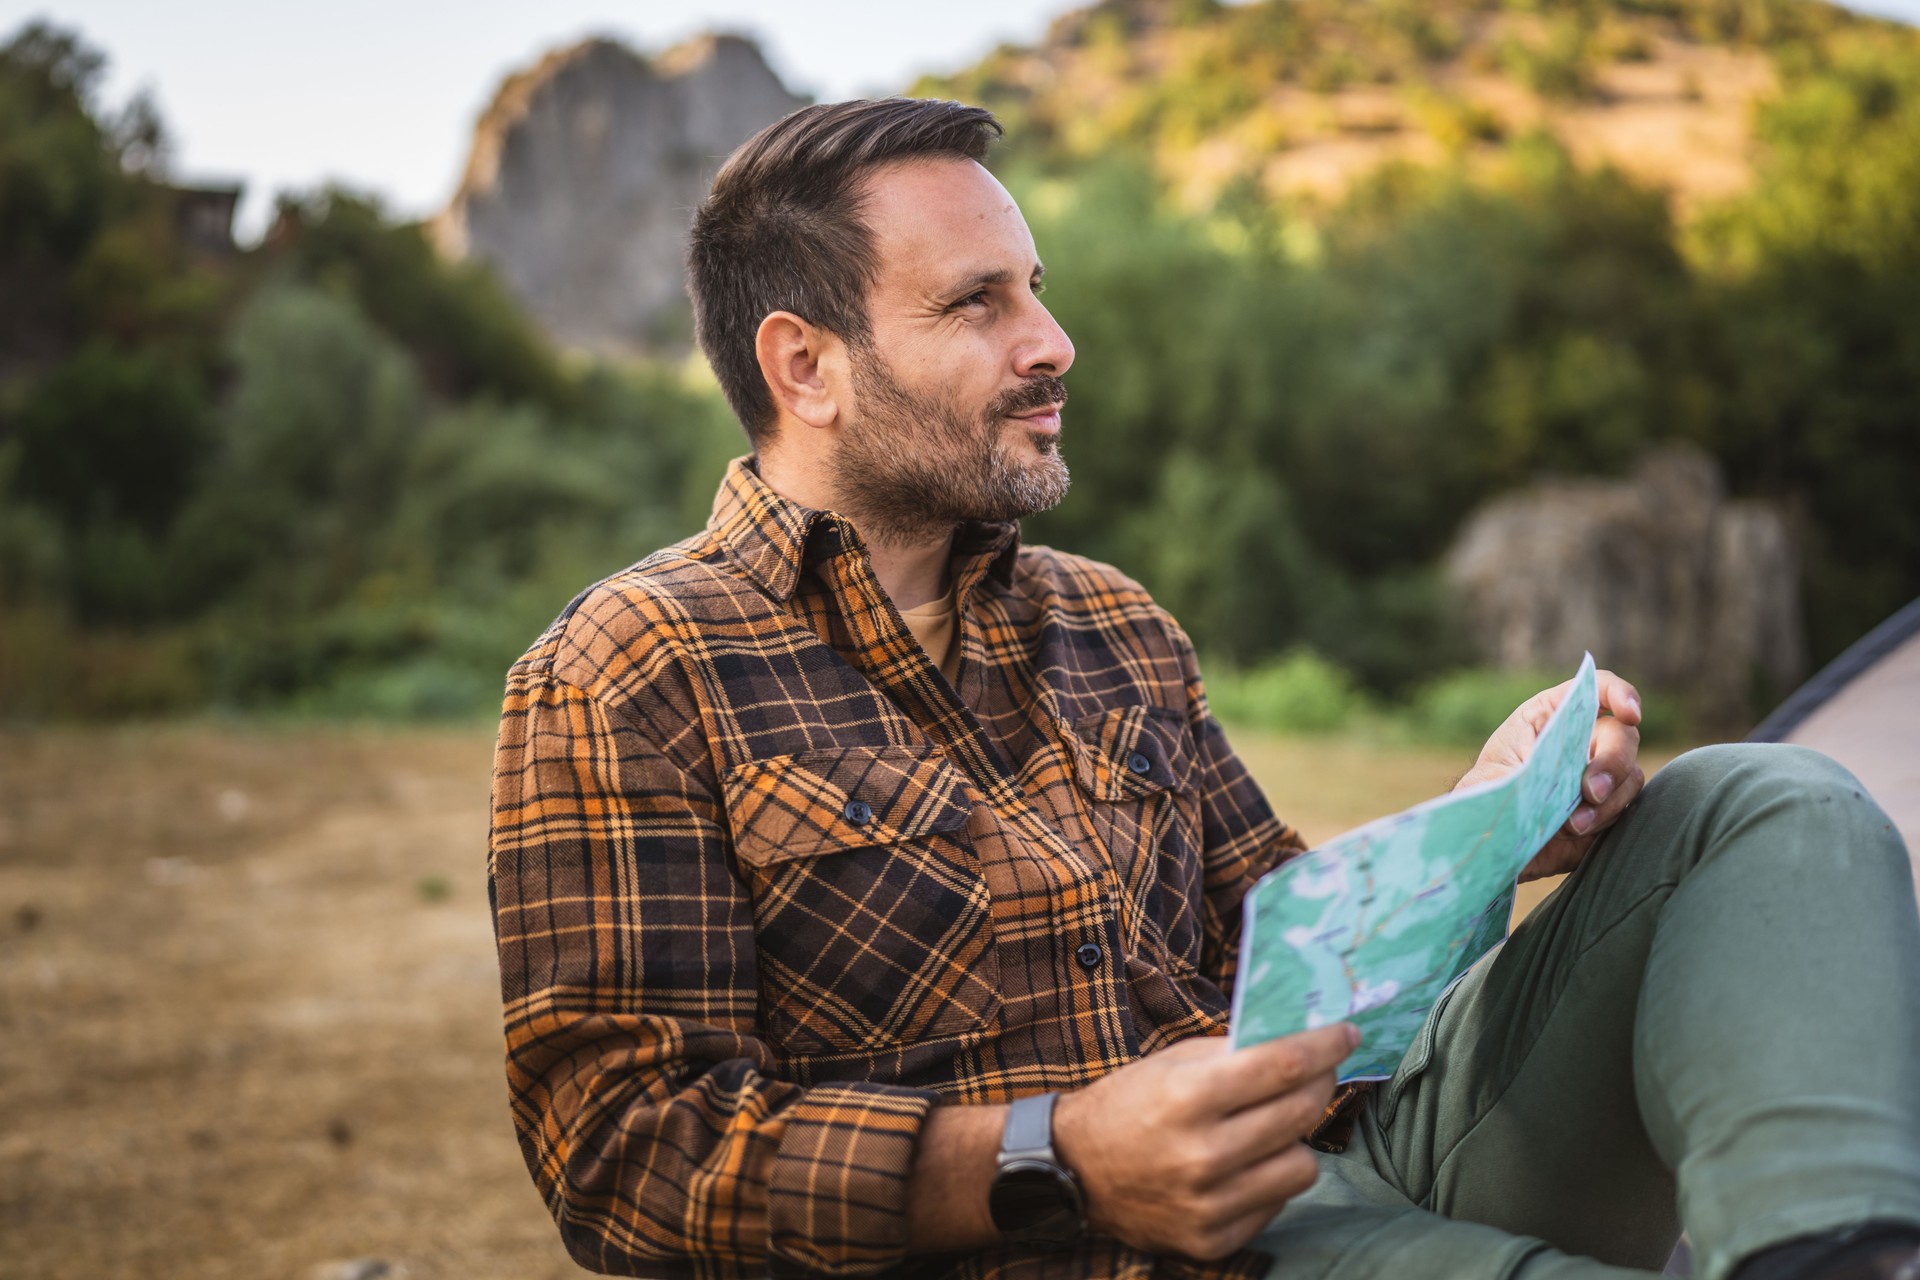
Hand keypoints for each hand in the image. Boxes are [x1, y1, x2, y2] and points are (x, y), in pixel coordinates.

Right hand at [1051, 1023, 1354, 1260]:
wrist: (1072, 1170)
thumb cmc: (1127, 1104)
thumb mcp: (1171, 1062)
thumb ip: (1233, 1052)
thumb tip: (1297, 1036)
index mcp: (1188, 1097)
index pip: (1283, 1065)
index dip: (1324, 1045)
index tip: (1345, 1033)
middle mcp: (1202, 1154)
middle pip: (1301, 1113)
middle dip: (1321, 1083)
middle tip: (1320, 1071)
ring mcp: (1209, 1204)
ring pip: (1303, 1167)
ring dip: (1294, 1141)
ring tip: (1270, 1128)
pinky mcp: (1212, 1240)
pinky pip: (1275, 1205)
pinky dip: (1267, 1181)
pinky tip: (1244, 1165)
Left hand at [1455, 668, 1645, 881]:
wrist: (1488, 841)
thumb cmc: (1484, 801)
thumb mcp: (1491, 778)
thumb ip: (1523, 770)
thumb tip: (1549, 775)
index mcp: (1549, 715)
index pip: (1596, 689)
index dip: (1619, 694)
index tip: (1630, 714)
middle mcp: (1581, 739)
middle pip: (1623, 734)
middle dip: (1613, 762)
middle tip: (1590, 792)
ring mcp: (1598, 772)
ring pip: (1629, 775)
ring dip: (1608, 800)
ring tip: (1572, 824)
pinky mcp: (1606, 806)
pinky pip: (1625, 807)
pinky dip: (1606, 819)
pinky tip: (1576, 831)